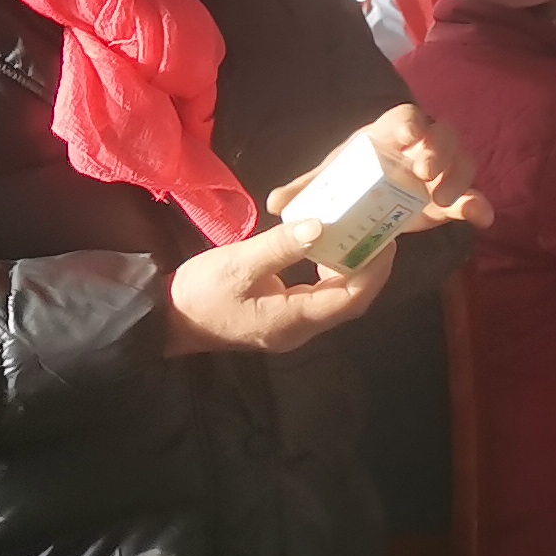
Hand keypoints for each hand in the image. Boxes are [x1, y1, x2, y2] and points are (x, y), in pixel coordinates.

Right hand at [168, 219, 393, 355]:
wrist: (168, 319)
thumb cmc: (200, 292)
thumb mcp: (238, 263)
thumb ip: (281, 246)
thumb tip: (322, 225)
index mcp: (295, 320)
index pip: (351, 299)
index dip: (374, 269)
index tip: (387, 239)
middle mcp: (301, 330)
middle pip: (351, 302)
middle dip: (370, 268)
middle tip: (379, 232)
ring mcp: (293, 328)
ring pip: (337, 301)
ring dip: (352, 271)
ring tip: (356, 235)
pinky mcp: (284, 320)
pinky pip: (321, 299)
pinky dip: (332, 275)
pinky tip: (326, 250)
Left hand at [265, 104, 490, 240]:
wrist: (368, 202)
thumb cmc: (349, 181)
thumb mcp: (326, 185)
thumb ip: (304, 190)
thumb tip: (277, 202)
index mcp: (389, 136)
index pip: (406, 117)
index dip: (412, 123)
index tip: (410, 138)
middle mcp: (420, 148)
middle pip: (443, 135)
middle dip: (440, 151)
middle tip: (426, 174)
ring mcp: (441, 171)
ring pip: (463, 161)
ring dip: (459, 177)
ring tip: (441, 200)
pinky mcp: (452, 197)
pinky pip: (472, 197)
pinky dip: (479, 206)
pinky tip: (481, 219)